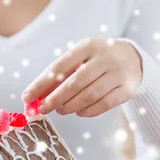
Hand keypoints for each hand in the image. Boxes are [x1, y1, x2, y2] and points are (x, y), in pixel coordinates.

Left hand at [22, 39, 142, 116]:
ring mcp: (117, 73)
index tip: (27, 97)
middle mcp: (103, 58)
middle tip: (43, 109)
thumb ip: (60, 75)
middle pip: (75, 82)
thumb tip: (36, 95)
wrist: (132, 58)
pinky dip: (89, 111)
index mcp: (87, 47)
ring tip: (61, 110)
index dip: (41, 84)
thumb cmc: (96, 60)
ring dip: (71, 106)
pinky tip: (79, 112)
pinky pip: (105, 104)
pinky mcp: (126, 89)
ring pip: (90, 95)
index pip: (59, 67)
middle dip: (55, 98)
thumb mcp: (80, 58)